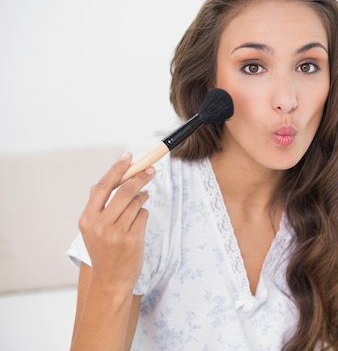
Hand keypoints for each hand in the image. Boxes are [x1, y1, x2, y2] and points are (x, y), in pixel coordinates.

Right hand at [78, 152, 154, 295]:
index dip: (117, 169)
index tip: (129, 156)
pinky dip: (144, 213)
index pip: (102, 186)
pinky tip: (139, 222)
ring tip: (143, 199)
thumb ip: (100, 204)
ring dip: (143, 197)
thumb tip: (114, 176)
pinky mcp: (132, 239)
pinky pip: (144, 215)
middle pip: (124, 191)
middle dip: (140, 177)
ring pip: (137, 202)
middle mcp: (100, 225)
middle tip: (151, 169)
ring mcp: (116, 233)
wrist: (111, 280)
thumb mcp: (93, 228)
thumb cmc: (105, 250)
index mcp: (87, 219)